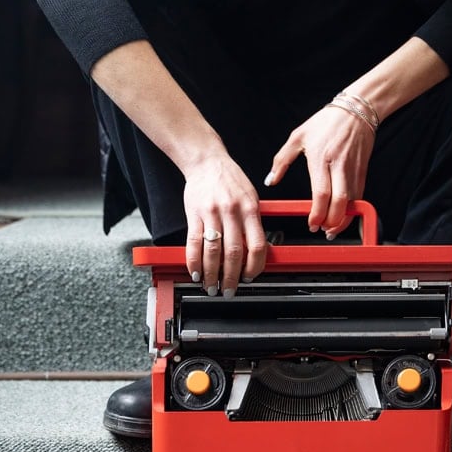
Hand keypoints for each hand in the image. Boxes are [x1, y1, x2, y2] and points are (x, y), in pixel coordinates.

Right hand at [183, 154, 266, 296]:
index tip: (250, 278)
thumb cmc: (230, 180)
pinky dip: (194, 261)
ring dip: (211, 274)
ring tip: (211, 286)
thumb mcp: (251, 197)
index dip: (254, 266)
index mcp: (250, 209)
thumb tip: (257, 252)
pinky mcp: (194, 214)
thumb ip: (253, 223)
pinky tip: (195, 272)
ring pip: (212, 251)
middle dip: (231, 277)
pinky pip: (194, 243)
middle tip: (229, 290)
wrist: (207, 161)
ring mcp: (211, 213)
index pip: (256, 245)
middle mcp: (231, 212)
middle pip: (233, 252)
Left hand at [265, 104, 375, 237]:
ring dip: (343, 220)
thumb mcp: (297, 137)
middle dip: (332, 222)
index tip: (311, 224)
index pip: (321, 193)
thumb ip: (281, 161)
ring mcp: (353, 170)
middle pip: (339, 202)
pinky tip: (343, 216)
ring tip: (332, 229)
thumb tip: (270, 180)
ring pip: (352, 202)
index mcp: (321, 158)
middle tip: (322, 231)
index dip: (317, 213)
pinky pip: (359, 196)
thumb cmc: (326, 122)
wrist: (355, 111)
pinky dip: (352, 210)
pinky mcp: (362, 172)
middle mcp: (339, 166)